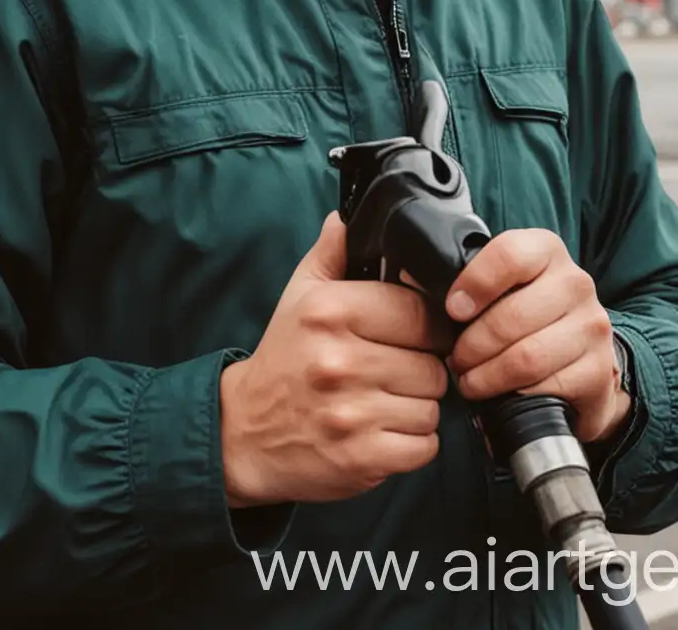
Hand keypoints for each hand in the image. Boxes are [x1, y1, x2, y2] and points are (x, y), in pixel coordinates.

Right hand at [220, 212, 449, 507]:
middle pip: (433, 364)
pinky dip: (414, 443)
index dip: (427, 325)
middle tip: (396, 370)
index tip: (416, 334)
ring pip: (433, 406)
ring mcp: (352, 415)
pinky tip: (386, 429)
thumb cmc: (282, 359)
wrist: (244, 432)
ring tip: (388, 399)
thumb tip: (348, 217)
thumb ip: (332, 253)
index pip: (420, 313)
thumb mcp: (299, 296)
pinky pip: (425, 446)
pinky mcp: (361, 460)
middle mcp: (342, 362)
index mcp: (333, 313)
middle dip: (423, 368)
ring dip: (419, 406)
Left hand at [443, 229, 629, 445]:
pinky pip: (546, 386)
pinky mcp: (599, 370)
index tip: (453, 310)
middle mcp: (575, 282)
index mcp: (546, 251)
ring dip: (487, 375)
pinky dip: (515, 395)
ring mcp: (591, 326)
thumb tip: (413, 278)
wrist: (580, 359)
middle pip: (511, 315)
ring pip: (527, 356)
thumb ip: (463, 279)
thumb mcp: (501, 288)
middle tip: (456, 360)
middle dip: (472, 345)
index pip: (509, 254)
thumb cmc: (526, 319)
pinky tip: (502, 395)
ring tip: (471, 380)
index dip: (474, 283)